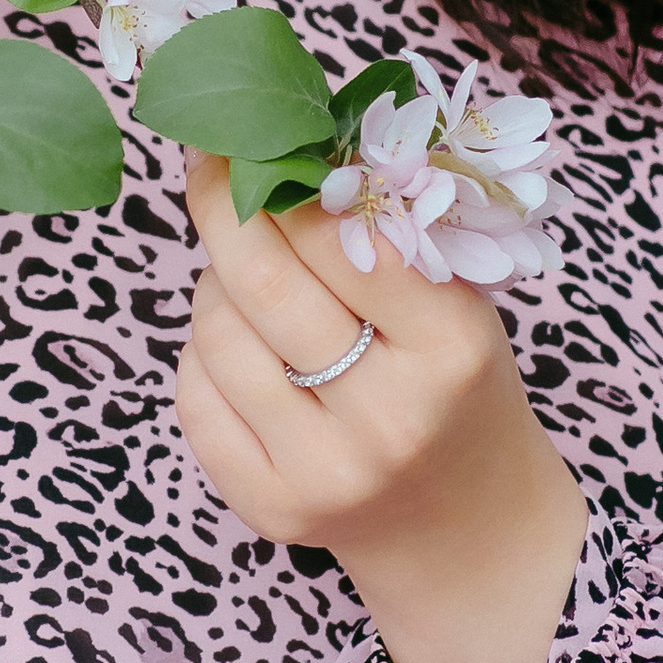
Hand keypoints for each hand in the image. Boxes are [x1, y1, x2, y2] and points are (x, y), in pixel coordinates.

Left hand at [176, 154, 585, 662]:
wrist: (468, 528)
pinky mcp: (268, 509)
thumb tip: (285, 143)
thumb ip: (385, 232)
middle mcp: (387, 417)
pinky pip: (193, 393)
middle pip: (263, 280)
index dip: (283, 174)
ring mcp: (322, 472)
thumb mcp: (458, 303)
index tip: (247, 135)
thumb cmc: (456, 386)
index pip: (341, 235)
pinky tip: (242, 343)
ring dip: (217, 283)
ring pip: (215, 331)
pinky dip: (204, 351)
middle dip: (223, 206)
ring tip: (248, 275)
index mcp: (449, 348)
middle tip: (209, 163)